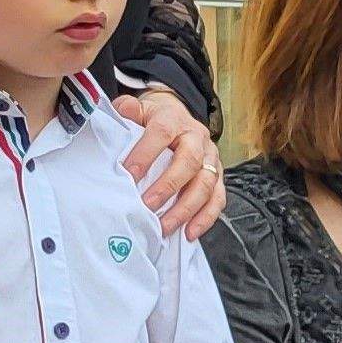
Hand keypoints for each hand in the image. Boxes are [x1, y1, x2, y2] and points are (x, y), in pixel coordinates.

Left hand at [116, 86, 225, 239]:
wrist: (176, 117)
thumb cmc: (152, 120)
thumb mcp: (138, 109)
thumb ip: (127, 110)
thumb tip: (123, 111)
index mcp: (174, 119)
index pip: (162, 133)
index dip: (146, 154)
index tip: (129, 174)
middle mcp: (197, 137)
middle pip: (190, 161)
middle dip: (168, 186)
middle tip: (147, 206)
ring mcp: (210, 157)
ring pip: (206, 183)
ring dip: (186, 208)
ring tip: (165, 227)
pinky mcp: (217, 175)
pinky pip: (218, 198)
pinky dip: (206, 217)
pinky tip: (190, 232)